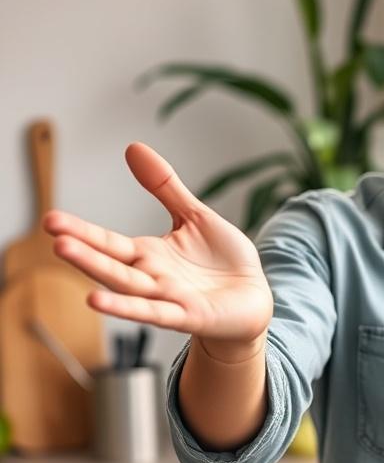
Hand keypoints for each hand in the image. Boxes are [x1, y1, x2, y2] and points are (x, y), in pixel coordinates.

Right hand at [44, 143, 272, 356]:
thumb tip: (133, 147)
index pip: (109, 241)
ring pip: (128, 286)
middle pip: (111, 263)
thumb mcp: (194, 216)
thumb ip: (164, 187)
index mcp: (150, 254)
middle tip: (51, 230)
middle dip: (82, 249)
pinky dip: (130, 307)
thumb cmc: (223, 263)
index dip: (83, 230)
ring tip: (66, 254)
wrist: (254, 299)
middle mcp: (152, 278)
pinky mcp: (189, 315)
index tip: (51, 219)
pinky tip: (99, 301)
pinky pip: (155, 312)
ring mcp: (168, 298)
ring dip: (98, 272)